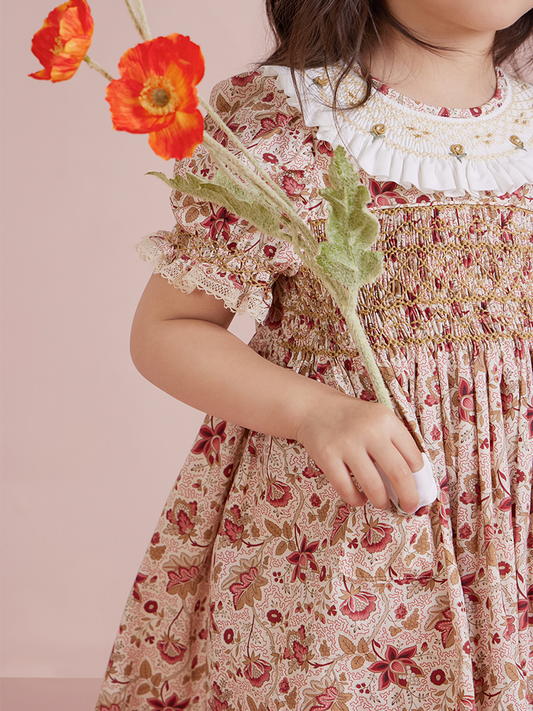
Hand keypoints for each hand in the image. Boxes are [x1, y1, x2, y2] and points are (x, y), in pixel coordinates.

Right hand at [295, 392, 423, 511]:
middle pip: (399, 474)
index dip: (418, 478)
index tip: (417, 487)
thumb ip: (395, 442)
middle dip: (408, 497)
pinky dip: (356, 500)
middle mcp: (369, 431)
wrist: (315, 407)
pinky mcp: (327, 457)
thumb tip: (413, 480)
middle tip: (409, 506)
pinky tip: (359, 498)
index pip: (413, 456)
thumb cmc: (353, 418)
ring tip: (382, 503)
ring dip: (382, 502)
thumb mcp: (378, 419)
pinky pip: (347, 489)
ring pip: (374, 487)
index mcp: (386, 420)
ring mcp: (347, 444)